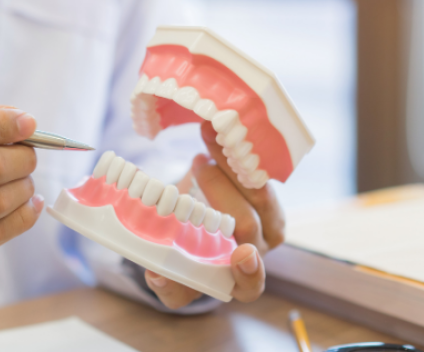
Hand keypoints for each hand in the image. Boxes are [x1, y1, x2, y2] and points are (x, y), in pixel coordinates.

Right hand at [144, 122, 284, 308]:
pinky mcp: (270, 204)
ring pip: (258, 197)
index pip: (248, 286)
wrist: (193, 219)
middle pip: (247, 227)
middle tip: (196, 166)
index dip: (248, 272)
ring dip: (229, 164)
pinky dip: (234, 154)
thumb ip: (161, 265)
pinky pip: (260, 176)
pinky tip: (215, 136)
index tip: (242, 253)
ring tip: (206, 137)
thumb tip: (153, 266)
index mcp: (227, 280)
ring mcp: (266, 229)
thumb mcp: (164, 256)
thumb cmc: (175, 243)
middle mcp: (252, 257)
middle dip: (220, 191)